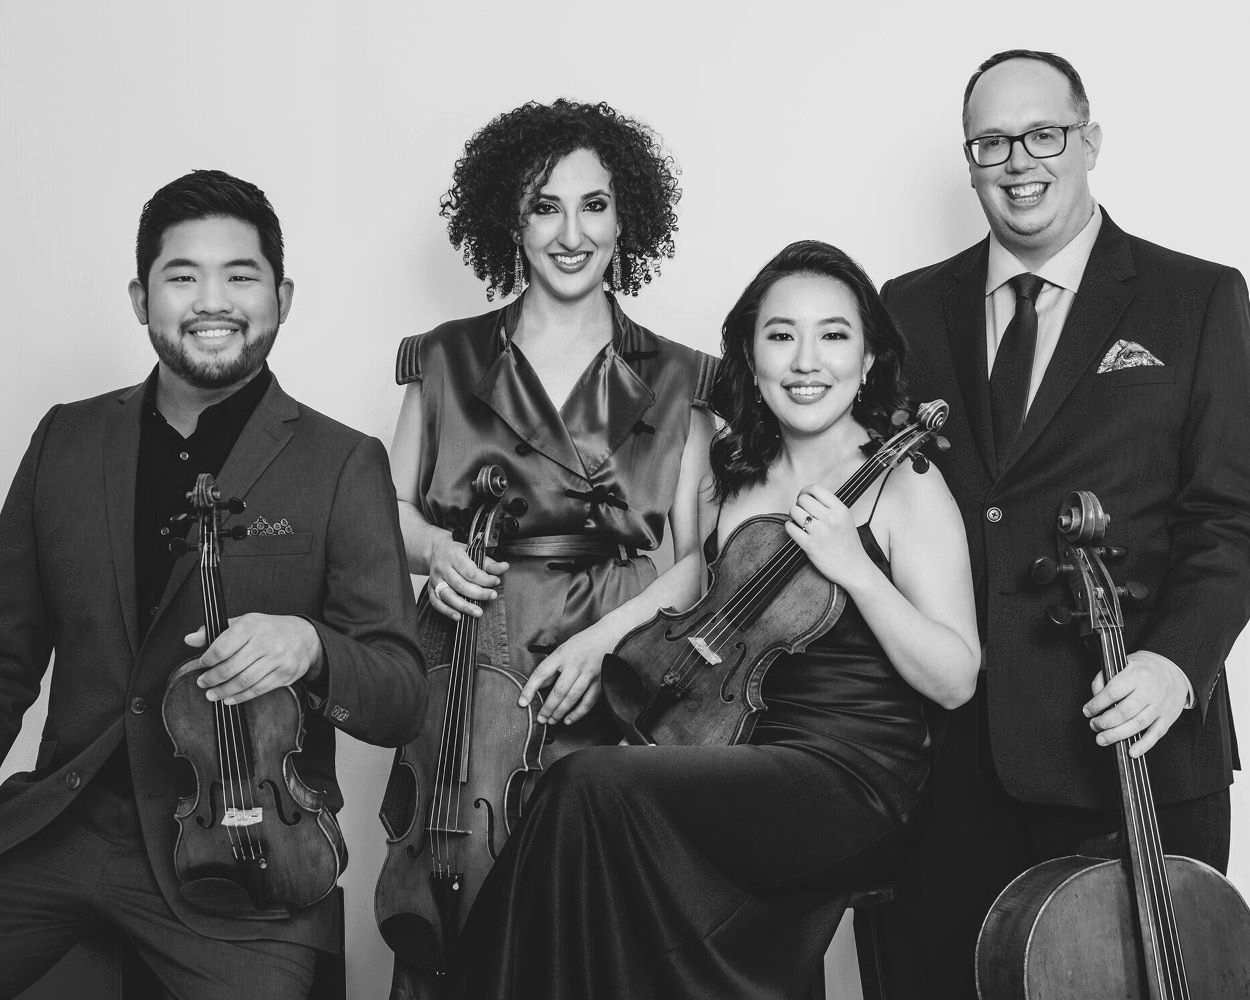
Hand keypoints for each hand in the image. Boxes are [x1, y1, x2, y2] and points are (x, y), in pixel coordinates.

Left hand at [185, 613, 324, 705]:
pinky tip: (230, 698)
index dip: (207, 659)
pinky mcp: (284, 674)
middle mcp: (265, 642)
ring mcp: (276, 659)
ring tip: (212, 694)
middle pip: (231, 667)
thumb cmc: (270, 630)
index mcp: (251, 626)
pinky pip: (258, 689)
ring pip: (244, 681)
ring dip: (224, 691)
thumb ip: (216, 632)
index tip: (202, 664)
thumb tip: (190, 639)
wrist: (305, 637)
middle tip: (203, 682)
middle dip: (212, 678)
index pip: (222, 647)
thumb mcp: (244, 623)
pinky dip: (241, 697)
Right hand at [426, 530, 507, 621]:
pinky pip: (436, 602)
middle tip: (492, 597)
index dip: (485, 579)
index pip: (470, 571)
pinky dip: (447, 611)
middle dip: (478, 593)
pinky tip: (458, 616)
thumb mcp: (474, 552)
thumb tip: (505, 567)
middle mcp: (443, 568)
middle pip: (460, 585)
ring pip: (448, 595)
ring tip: (478, 613)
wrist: (436, 550)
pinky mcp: (430, 589)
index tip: (496, 582)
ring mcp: (435, 579)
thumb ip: (490, 563)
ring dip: (463, 606)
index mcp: (454, 556)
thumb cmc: (457, 552)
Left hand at [517, 627, 607, 725]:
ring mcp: (589, 674)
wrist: (610, 635)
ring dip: (560, 712)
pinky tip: (569, 719)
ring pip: (572, 698)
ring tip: (551, 720)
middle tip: (540, 718)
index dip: (530, 689)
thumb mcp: (564, 649)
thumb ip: (552, 667)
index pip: (542, 673)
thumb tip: (540, 685)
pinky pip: (588, 701)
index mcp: (562, 654)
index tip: (522, 702)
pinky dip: (578, 713)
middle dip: (547, 707)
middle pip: (558, 691)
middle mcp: (575, 664)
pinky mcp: (600, 682)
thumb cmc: (584, 642)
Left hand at [784, 484, 875, 590]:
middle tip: (802, 513)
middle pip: (802, 499)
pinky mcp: (810, 545)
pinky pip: (790, 527)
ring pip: (794, 511)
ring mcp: (820, 532)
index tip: (803, 497)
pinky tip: (797, 532)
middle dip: (799, 505)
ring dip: (794, 516)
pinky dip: (790, 528)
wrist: (854, 569)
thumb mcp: (845, 519)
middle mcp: (830, 518)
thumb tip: (809, 497)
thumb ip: (830, 507)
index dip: (805, 491)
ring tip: (800, 523)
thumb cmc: (849, 545)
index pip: (816, 489)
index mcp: (840, 510)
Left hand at [1084, 650, 1190, 756]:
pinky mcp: (1168, 718)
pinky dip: (1143, 745)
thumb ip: (1105, 678)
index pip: (1113, 692)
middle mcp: (1149, 691)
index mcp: (1136, 675)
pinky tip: (1131, 752)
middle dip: (1105, 722)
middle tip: (1094, 726)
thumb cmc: (1144, 669)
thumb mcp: (1123, 664)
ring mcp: (1160, 706)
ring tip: (1102, 738)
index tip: (1087, 711)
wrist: (1175, 672)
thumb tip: (1095, 697)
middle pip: (1124, 711)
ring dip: (1118, 735)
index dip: (1097, 704)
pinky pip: (1156, 734)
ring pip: (1138, 724)